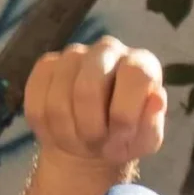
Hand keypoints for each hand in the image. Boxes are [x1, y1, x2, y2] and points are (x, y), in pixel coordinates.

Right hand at [23, 39, 166, 177]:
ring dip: (67, 132)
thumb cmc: (124, 137)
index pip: (135, 75)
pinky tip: (59, 132)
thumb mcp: (145, 140)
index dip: (124, 113)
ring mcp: (73, 54)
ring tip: (79, 142)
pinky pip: (36, 100)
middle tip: (95, 145)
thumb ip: (151, 122)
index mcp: (141, 63)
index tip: (121, 137)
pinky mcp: (46, 66)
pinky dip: (46, 127)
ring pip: (58, 98)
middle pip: (87, 87)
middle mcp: (108, 49)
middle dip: (89, 127)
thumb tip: (156, 98)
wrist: (90, 143)